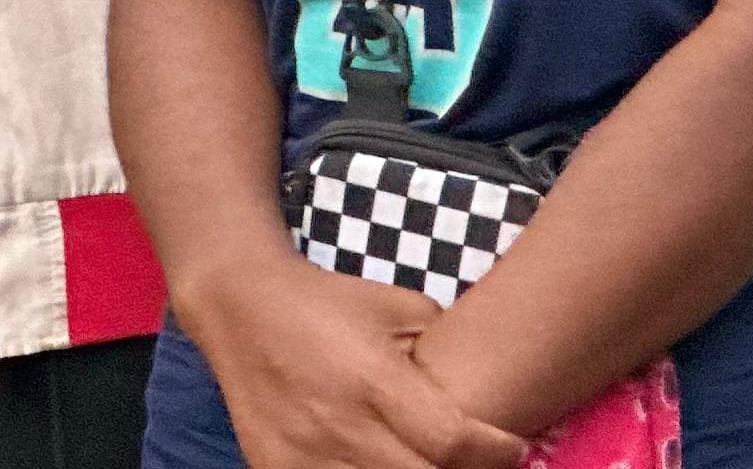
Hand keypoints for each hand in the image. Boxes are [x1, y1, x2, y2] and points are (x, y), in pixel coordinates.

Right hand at [192, 253, 527, 468]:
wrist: (238, 303)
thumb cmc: (328, 301)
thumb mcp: (396, 306)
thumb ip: (444, 348)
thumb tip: (495, 385)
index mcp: (374, 379)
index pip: (453, 442)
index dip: (495, 454)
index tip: (514, 448)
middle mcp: (340, 424)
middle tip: (474, 462)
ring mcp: (305, 456)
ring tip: (425, 460)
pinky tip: (377, 462)